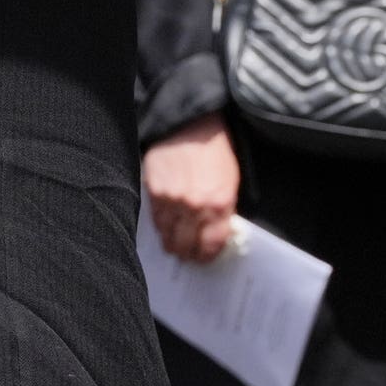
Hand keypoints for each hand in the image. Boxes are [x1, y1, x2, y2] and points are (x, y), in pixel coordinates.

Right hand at [145, 113, 240, 262]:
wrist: (190, 127)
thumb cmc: (214, 153)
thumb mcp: (230, 182)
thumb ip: (222, 210)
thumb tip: (214, 233)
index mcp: (219, 204)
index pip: (211, 244)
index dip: (207, 255)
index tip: (205, 258)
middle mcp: (194, 207)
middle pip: (187, 245)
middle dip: (189, 254)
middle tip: (189, 257)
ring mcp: (172, 201)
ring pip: (168, 237)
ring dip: (172, 245)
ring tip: (175, 248)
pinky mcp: (154, 193)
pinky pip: (156, 221)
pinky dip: (161, 229)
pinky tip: (165, 232)